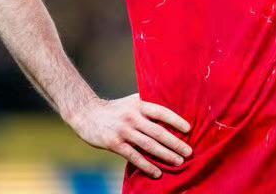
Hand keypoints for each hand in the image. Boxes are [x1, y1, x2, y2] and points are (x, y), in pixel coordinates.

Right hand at [70, 93, 192, 178]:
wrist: (86, 113)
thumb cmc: (114, 110)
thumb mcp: (130, 102)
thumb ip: (146, 107)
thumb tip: (170, 115)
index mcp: (138, 104)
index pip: (161, 111)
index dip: (175, 120)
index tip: (189, 129)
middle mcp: (132, 117)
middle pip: (158, 131)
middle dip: (175, 143)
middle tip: (189, 152)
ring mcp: (123, 131)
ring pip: (148, 145)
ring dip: (165, 155)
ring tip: (179, 162)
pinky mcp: (114, 143)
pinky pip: (134, 156)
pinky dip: (147, 165)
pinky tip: (157, 172)